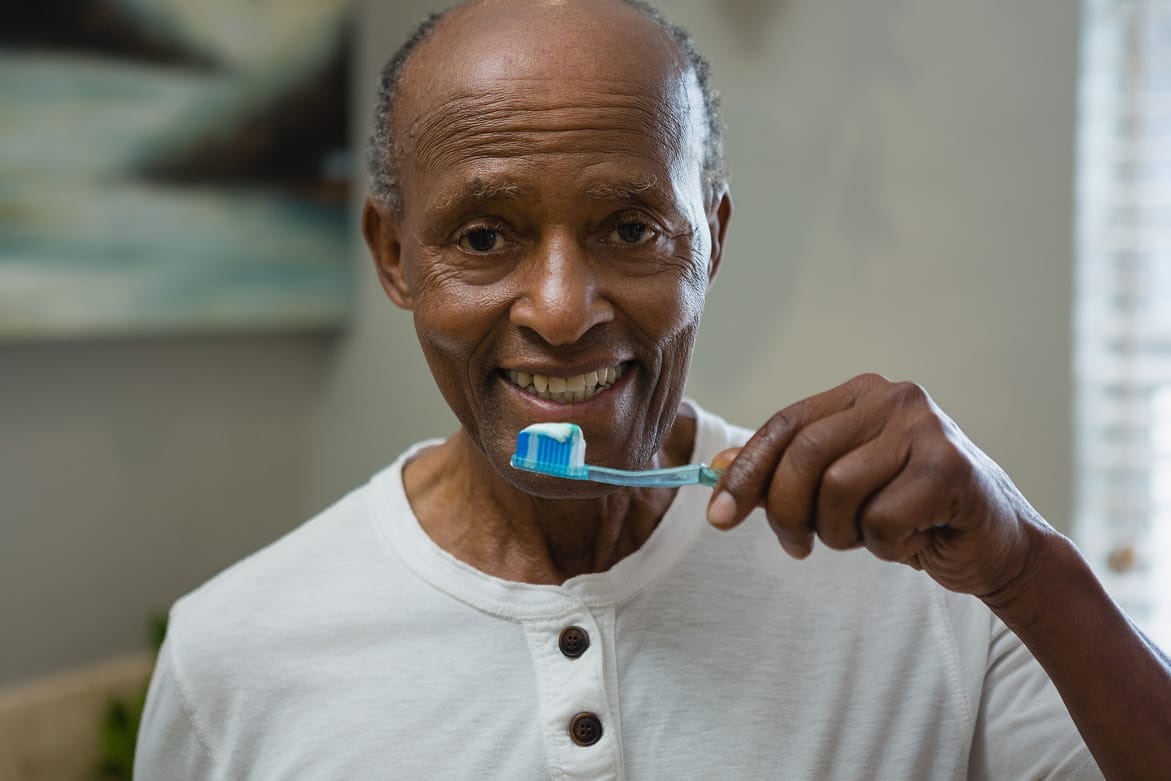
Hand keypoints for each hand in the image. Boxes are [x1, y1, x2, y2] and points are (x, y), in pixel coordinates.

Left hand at [706, 373, 1055, 598]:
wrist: (995, 546)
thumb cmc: (910, 513)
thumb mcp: (837, 493)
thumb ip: (782, 476)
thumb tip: (716, 467)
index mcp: (859, 395)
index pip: (783, 425)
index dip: (745, 473)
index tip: (719, 517)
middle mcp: (893, 398)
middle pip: (803, 454)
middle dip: (787, 512)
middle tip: (797, 547)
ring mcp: (925, 428)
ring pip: (838, 489)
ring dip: (842, 533)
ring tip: (870, 537)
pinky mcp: (949, 467)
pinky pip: (881, 518)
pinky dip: (884, 545)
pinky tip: (912, 540)